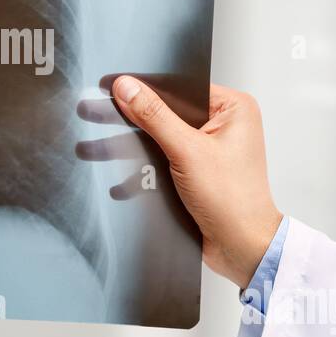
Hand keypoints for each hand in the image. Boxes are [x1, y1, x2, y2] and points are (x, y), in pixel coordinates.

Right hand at [77, 76, 281, 289]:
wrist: (242, 248)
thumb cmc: (234, 201)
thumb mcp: (187, 151)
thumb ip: (154, 116)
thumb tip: (128, 88)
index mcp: (233, 109)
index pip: (179, 88)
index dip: (144, 89)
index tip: (112, 88)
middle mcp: (224, 125)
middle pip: (167, 113)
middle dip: (130, 120)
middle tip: (96, 113)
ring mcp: (211, 149)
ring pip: (162, 138)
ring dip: (130, 147)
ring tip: (93, 148)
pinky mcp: (199, 172)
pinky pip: (165, 160)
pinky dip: (144, 169)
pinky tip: (119, 179)